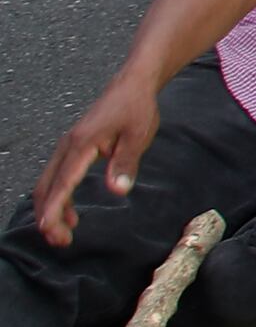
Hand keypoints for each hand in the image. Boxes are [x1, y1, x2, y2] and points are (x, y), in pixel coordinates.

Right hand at [31, 75, 158, 247]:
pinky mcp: (72, 148)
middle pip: (46, 187)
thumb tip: (117, 191)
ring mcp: (67, 147)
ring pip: (48, 183)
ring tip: (64, 234)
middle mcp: (67, 146)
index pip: (62, 182)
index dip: (54, 209)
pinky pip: (57, 177)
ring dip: (51, 209)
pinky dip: (58, 197)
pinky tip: (70, 214)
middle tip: (59, 241)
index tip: (49, 230)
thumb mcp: (138, 136)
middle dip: (48, 216)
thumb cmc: (137, 108)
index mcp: (81, 144)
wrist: (132, 84)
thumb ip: (126, 163)